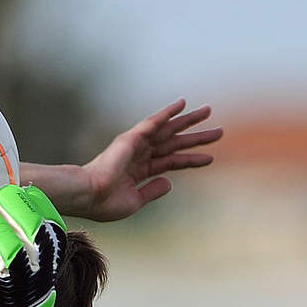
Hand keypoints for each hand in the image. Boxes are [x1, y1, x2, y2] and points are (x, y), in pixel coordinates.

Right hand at [78, 99, 221, 220]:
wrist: (88, 195)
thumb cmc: (105, 202)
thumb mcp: (135, 201)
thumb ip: (152, 191)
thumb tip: (169, 182)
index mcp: (139, 171)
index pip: (171, 162)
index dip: (190, 160)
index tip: (210, 158)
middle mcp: (139, 155)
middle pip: (174, 143)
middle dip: (195, 137)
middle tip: (218, 131)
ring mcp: (135, 145)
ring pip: (168, 130)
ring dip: (188, 120)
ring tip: (208, 112)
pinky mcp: (131, 139)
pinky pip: (153, 123)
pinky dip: (167, 113)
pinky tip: (182, 104)